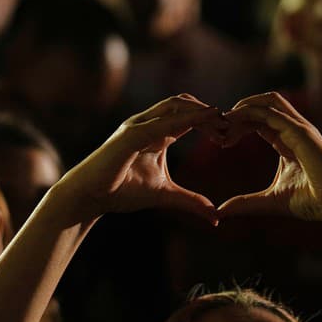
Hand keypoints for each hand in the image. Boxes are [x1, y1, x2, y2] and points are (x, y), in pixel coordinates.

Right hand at [48, 95, 222, 228]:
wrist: (90, 196)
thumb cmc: (121, 191)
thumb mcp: (165, 195)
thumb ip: (190, 201)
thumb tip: (216, 217)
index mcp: (157, 133)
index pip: (188, 116)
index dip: (210, 121)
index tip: (230, 133)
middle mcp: (147, 123)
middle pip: (184, 104)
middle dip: (209, 111)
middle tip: (230, 126)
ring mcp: (137, 125)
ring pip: (174, 105)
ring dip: (200, 111)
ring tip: (221, 121)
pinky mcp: (130, 135)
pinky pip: (161, 122)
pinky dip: (184, 119)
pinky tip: (202, 122)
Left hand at [216, 93, 321, 224]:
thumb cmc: (312, 202)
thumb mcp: (270, 201)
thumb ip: (246, 203)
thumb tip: (220, 211)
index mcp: (288, 141)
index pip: (260, 121)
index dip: (239, 126)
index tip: (221, 141)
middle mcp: (294, 130)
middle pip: (263, 105)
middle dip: (239, 112)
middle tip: (220, 128)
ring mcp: (299, 127)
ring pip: (268, 101)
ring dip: (244, 106)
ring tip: (225, 120)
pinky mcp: (300, 131)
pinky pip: (271, 112)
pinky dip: (250, 112)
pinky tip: (233, 122)